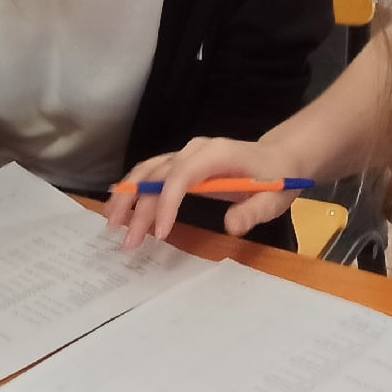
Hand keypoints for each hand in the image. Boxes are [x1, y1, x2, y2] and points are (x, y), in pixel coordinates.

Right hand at [104, 134, 305, 248]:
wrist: (280, 157)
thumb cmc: (278, 178)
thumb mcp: (275, 198)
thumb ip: (254, 211)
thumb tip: (230, 226)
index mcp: (217, 154)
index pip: (182, 174)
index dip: (167, 202)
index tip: (161, 233)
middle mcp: (194, 150)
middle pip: (157, 174)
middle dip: (139, 207)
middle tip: (129, 241)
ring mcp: (185, 154)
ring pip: (146, 170)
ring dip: (126, 195)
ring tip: (112, 224)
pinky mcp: (180, 163)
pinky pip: (150, 172)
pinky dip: (132, 188)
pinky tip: (117, 205)